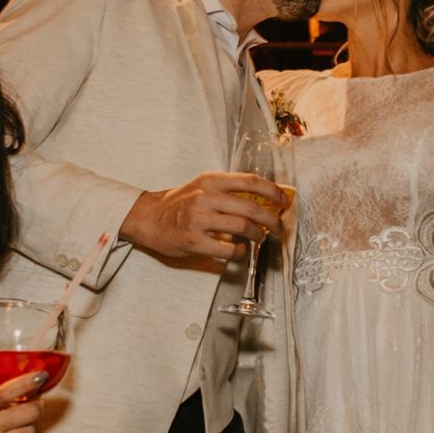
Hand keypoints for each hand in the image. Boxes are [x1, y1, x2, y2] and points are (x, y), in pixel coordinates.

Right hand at [120, 172, 288, 261]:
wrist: (149, 218)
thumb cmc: (180, 203)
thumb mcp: (203, 186)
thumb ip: (229, 190)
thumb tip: (264, 198)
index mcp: (211, 180)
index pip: (251, 181)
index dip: (273, 191)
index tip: (284, 201)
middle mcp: (205, 197)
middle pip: (251, 208)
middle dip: (272, 220)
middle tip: (277, 227)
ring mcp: (199, 220)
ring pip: (242, 228)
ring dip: (258, 236)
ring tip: (260, 238)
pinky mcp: (193, 241)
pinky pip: (227, 249)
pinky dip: (239, 252)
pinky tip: (240, 251)